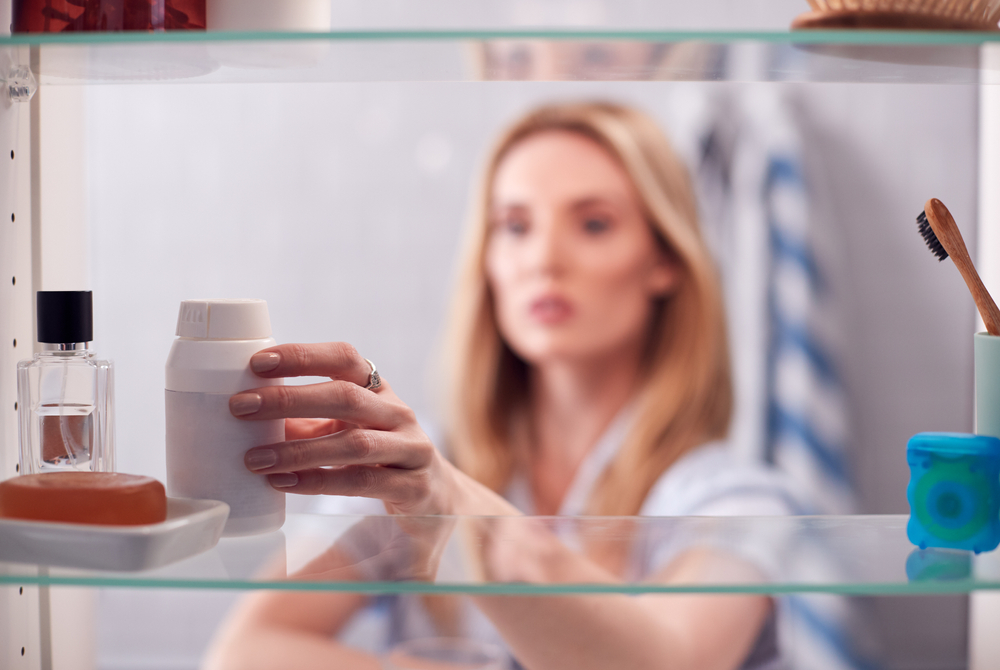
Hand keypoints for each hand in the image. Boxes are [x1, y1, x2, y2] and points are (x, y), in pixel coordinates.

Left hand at [229, 342, 465, 515]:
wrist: (436, 497)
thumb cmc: (378, 457)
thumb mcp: (343, 431)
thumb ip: (304, 423)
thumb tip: (246, 416)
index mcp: (378, 390)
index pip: (344, 358)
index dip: (302, 356)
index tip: (257, 363)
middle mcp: (398, 413)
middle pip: (345, 396)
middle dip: (290, 399)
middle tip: (240, 408)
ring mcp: (410, 449)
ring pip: (354, 443)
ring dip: (298, 450)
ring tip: (254, 458)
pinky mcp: (413, 487)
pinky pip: (362, 482)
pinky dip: (319, 481)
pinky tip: (284, 484)